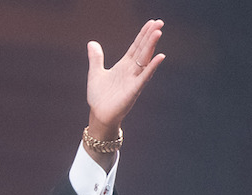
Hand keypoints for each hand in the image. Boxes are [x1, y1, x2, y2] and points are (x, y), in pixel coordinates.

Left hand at [85, 20, 164, 138]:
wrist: (99, 115)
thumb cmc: (99, 97)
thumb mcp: (95, 73)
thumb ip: (96, 58)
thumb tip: (92, 42)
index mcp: (124, 66)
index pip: (136, 47)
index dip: (143, 35)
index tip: (152, 23)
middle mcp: (131, 71)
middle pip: (143, 49)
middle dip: (150, 36)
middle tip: (160, 22)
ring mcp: (134, 80)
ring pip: (145, 59)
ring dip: (151, 46)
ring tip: (158, 32)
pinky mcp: (134, 90)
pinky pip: (144, 77)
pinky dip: (152, 67)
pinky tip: (159, 57)